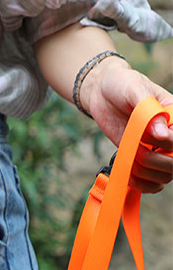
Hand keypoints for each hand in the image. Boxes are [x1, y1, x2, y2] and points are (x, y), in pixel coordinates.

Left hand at [79, 57, 172, 193]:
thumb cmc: (122, 84)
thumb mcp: (134, 88)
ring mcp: (157, 150)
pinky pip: (152, 183)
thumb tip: (162, 133)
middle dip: (155, 161)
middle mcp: (170, 136)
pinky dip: (142, 185)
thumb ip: (147, 107)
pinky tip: (129, 175)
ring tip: (130, 161)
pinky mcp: (142, 159)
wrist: (102, 91)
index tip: (153, 136)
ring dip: (146, 174)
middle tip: (136, 150)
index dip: (170, 143)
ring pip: (165, 176)